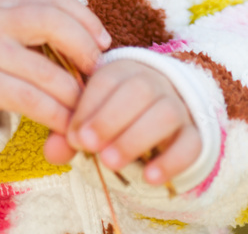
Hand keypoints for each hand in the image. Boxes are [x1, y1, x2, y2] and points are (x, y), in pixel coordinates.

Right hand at [0, 0, 110, 134]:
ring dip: (74, 93)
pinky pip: (31, 99)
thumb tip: (92, 44)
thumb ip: (34, 33)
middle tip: (97, 72)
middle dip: (83, 46)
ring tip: (87, 108)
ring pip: (45, 69)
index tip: (103, 42)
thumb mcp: (1, 36)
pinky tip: (67, 126)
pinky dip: (56, 115)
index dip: (84, 17)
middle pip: (51, 20)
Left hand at [43, 59, 201, 185]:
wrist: (161, 114)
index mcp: (124, 70)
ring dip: (135, 138)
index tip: (74, 135)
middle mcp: (154, 82)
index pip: (108, 78)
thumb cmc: (115, 114)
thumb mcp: (92, 117)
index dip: (89, 106)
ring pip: (165, 114)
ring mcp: (178, 106)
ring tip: (110, 162)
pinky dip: (171, 160)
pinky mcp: (194, 134)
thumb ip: (72, 132)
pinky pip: (190, 143)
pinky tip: (149, 177)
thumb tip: (52, 153)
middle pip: (139, 90)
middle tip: (89, 147)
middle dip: (110, 119)